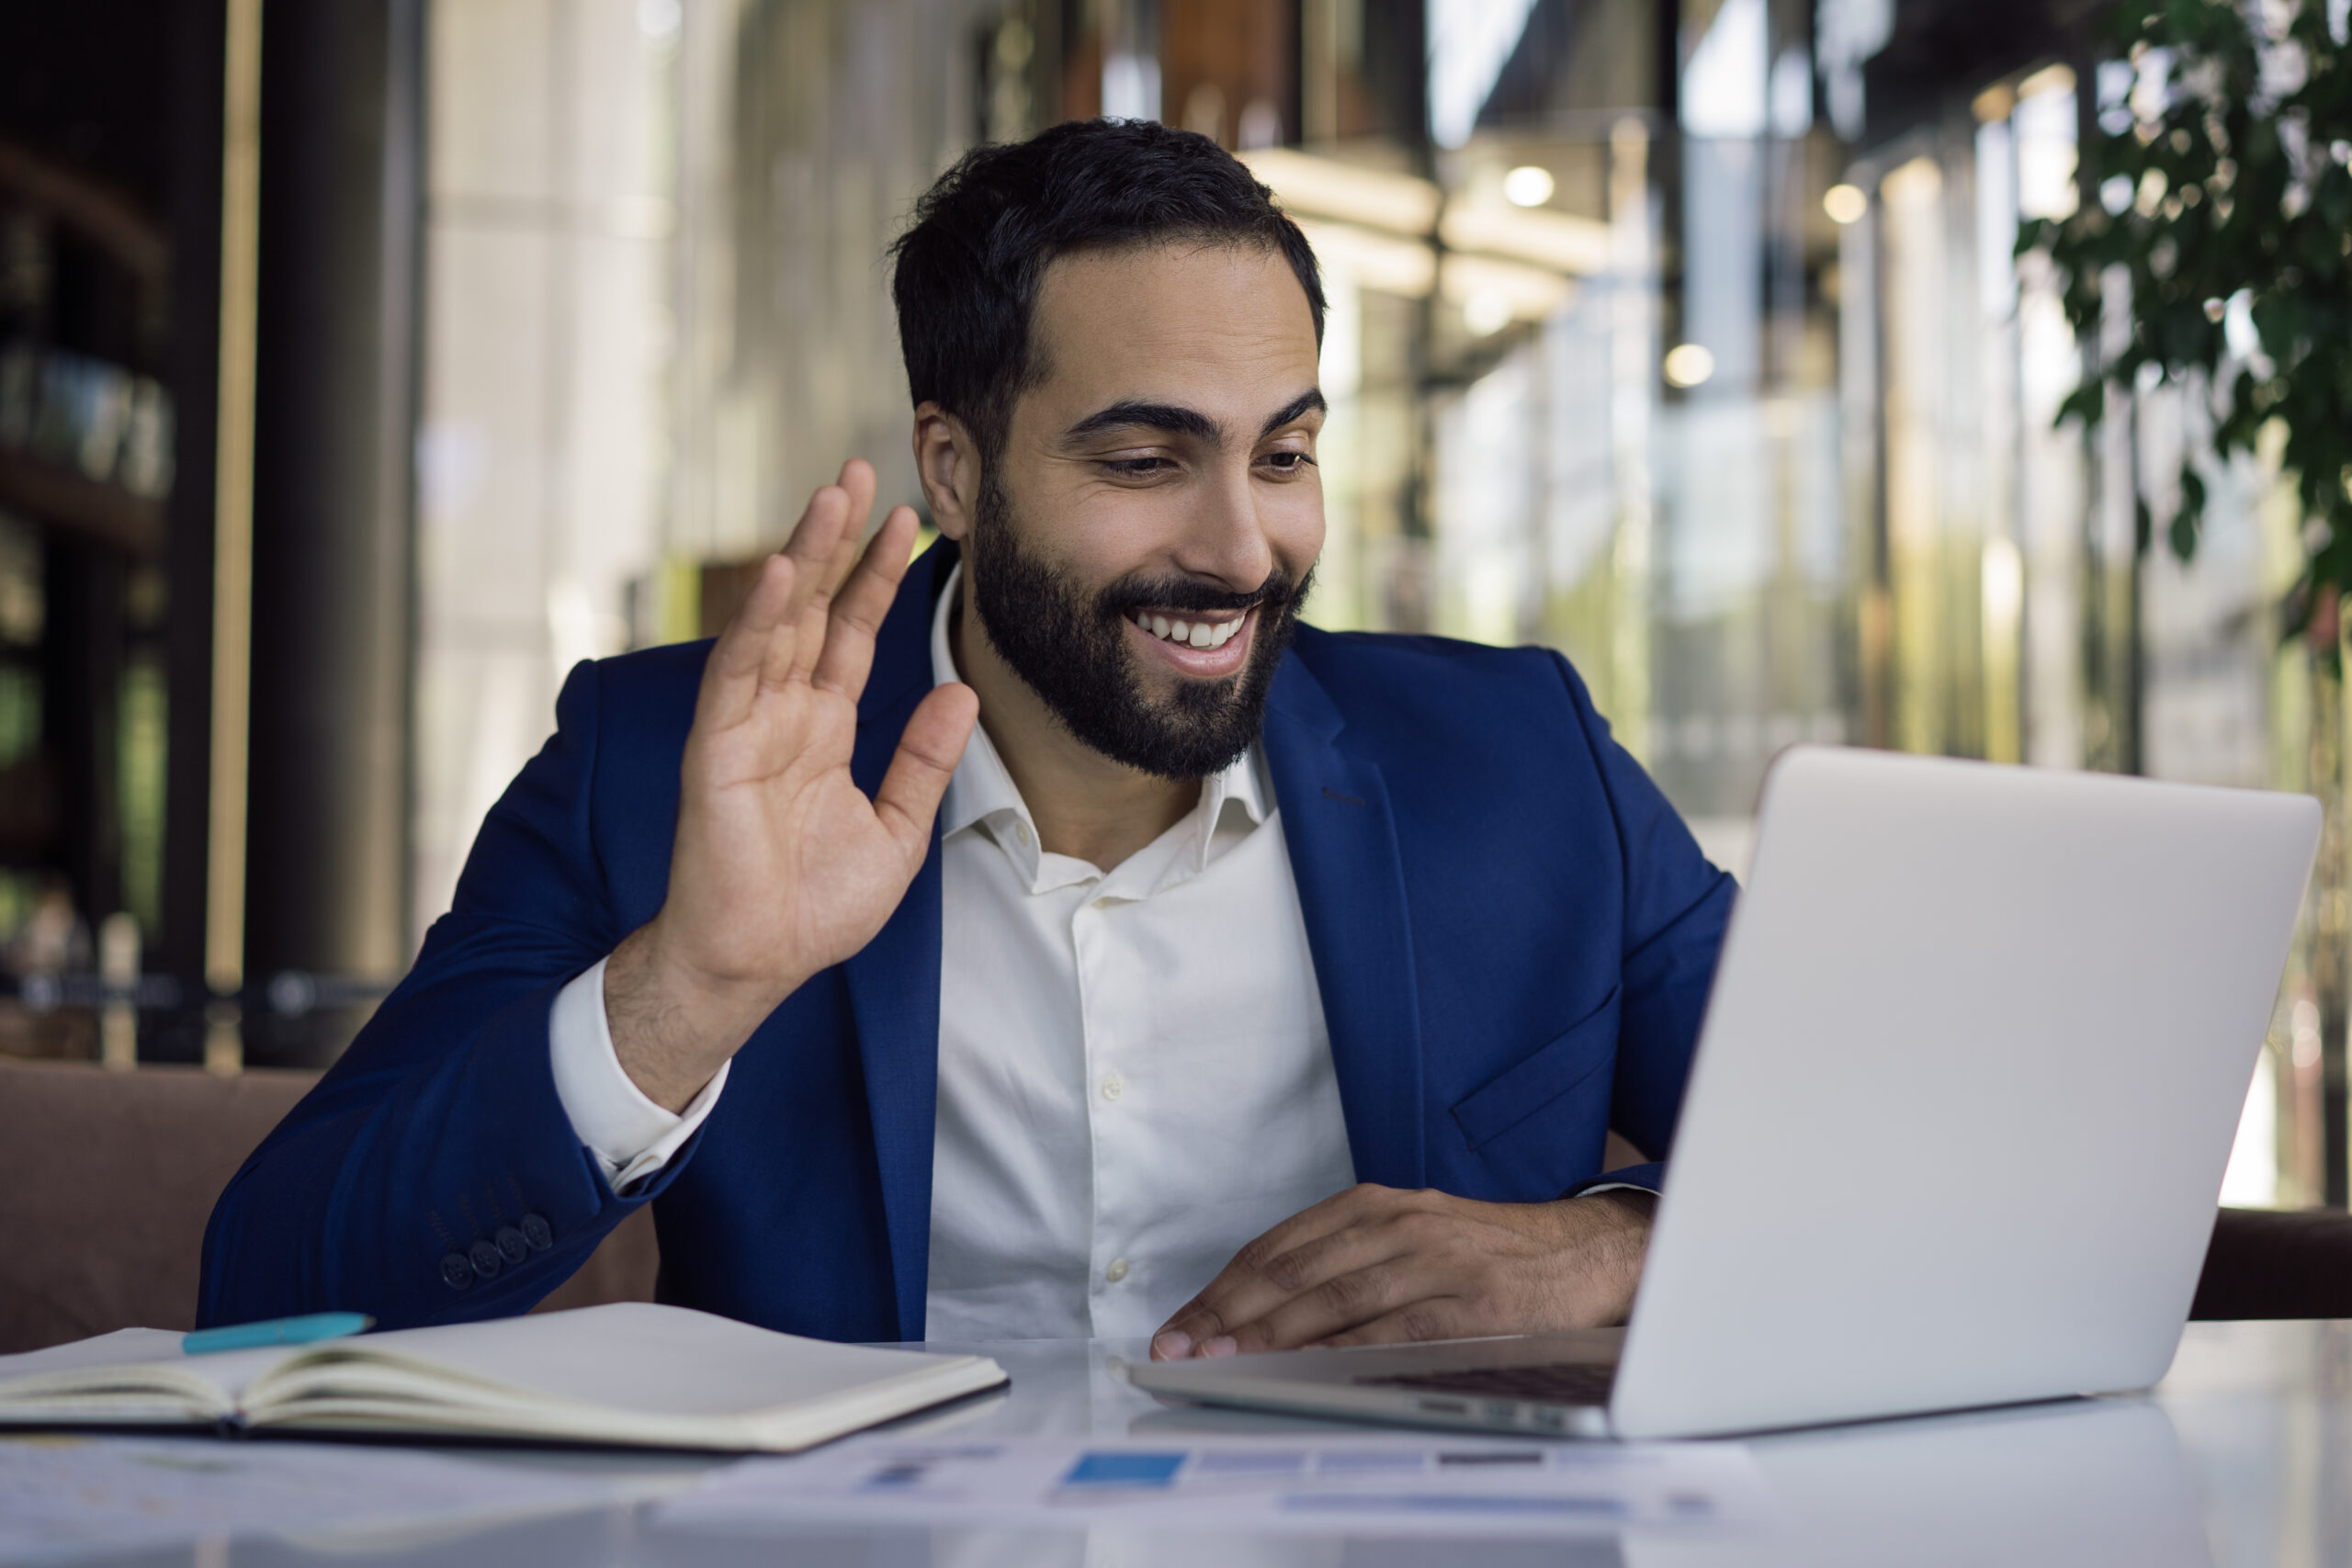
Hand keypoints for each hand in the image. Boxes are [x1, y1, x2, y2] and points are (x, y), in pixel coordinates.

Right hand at [607, 461, 978, 1109]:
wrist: (760, 960)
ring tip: (829, 496)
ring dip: (801, 558)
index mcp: (822, 728)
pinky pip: (738, 673)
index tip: (905, 519)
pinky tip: (781, 574)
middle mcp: (781, 713)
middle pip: (812, 609)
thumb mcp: (899, 828)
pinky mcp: (715, 748)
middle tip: (858, 471)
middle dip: (834, 541)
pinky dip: (759, 622)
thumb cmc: (815, 906)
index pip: (851, 633)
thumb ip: (925, 759)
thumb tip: (962, 690)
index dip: (874, 576)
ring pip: (777, 623)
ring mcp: (745, 724)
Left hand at [1148, 1184, 1653, 1360]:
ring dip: (1268, 1334)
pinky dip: (1342, 1350)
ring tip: (1224, 1360)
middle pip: (1291, 1271)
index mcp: (1375, 1206)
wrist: (1584, 1253)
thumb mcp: (1410, 1234)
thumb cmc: (1486, 1252)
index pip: (1276, 1248)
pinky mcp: (1469, 1305)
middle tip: (1183, 1345)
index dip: (1221, 1289)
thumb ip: (1345, 1261)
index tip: (1181, 1323)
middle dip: (1228, 1314)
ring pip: (1332, 1298)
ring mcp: (1434, 1262)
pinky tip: (1305, 1368)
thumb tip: (1260, 1313)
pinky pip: (1392, 1329)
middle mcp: (1398, 1225)